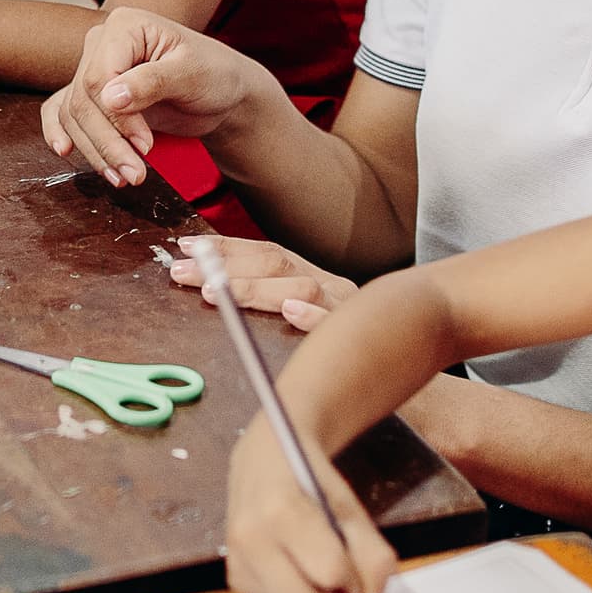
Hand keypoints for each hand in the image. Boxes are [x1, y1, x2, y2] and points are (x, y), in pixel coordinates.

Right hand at [41, 9, 267, 186]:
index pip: (99, 76)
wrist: (221, 92)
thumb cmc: (214, 74)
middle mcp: (102, 45)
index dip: (117, 117)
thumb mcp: (192, 73)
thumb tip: (110, 98)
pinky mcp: (94, 97)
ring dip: (94, 151)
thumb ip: (152, 81)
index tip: (145, 145)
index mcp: (126, 27)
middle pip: (83, 100)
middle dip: (107, 143)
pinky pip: (63, 112)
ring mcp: (95, 70)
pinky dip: (62, 133)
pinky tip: (65, 152)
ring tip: (124, 177)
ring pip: (73, 114)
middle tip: (135, 174)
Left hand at [165, 234, 355, 331]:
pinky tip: (291, 312)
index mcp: (314, 276)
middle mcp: (329, 285)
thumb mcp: (311, 314)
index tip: (186, 247)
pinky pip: (335, 323)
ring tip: (216, 290)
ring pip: (301, 286)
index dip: (225, 248)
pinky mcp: (361, 334)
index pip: (266, 252)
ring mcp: (345, 307)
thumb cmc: (348, 344)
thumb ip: (276, 299)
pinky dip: (313, 316)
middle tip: (182, 273)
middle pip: (277, 263)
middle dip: (224, 266)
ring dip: (254, 288)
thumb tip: (215, 288)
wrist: (409, 346)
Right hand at [226, 405, 396, 592]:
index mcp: (282, 512)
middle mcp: (250, 539)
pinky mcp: (233, 574)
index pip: (331, 572)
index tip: (360, 567)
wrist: (264, 457)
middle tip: (351, 592)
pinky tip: (297, 568)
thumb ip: (372, 556)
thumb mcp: (350, 508)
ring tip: (321, 570)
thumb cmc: (312, 477)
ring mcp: (236, 559)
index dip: (356, 580)